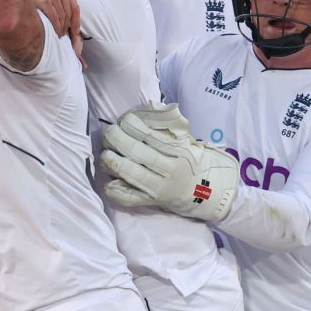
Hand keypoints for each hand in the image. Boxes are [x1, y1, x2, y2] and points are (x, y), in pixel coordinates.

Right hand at [29, 0, 81, 40]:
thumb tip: (69, 18)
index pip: (75, 8)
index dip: (76, 22)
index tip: (76, 32)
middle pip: (69, 14)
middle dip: (68, 28)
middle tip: (65, 36)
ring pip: (62, 18)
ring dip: (62, 29)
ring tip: (60, 35)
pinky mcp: (45, 1)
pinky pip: (55, 18)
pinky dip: (56, 27)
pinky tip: (55, 31)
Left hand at [100, 107, 238, 224]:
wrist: (205, 192)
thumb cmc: (188, 161)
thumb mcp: (185, 141)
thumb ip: (167, 128)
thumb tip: (147, 108)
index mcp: (179, 151)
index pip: (152, 136)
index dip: (134, 126)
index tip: (123, 119)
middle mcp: (171, 170)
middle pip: (140, 154)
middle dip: (119, 141)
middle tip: (109, 132)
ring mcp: (161, 188)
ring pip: (134, 175)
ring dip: (115, 163)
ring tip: (105, 154)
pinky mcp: (152, 202)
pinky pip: (132, 199)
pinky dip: (118, 192)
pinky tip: (108, 183)